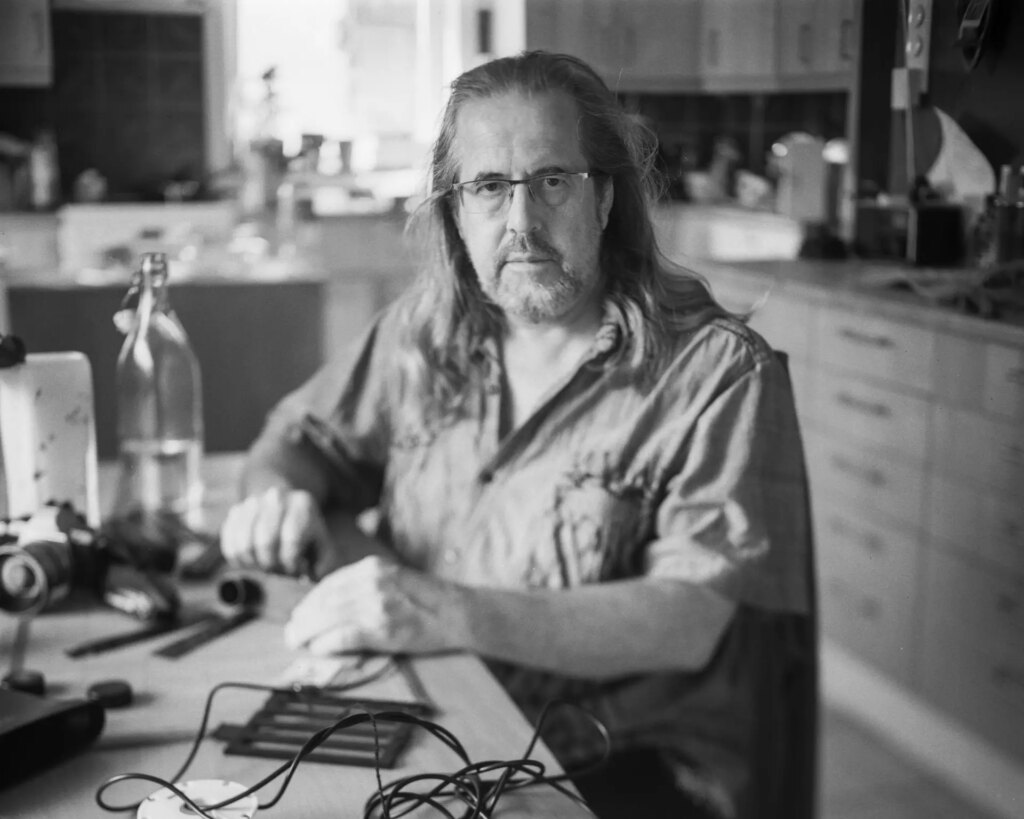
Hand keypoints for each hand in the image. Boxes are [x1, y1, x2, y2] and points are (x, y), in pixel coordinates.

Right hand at [219, 487, 329, 576]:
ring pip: (244, 545)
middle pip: (265, 542)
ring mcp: (252, 503)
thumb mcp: (321, 544)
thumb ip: (323, 563)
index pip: (292, 540)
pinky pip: (229, 544)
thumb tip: (311, 577)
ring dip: (253, 564)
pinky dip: (238, 560)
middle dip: (271, 565)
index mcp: (302, 505)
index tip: (293, 571)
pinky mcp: (235, 512)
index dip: (290, 563)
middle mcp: (276, 499)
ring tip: (264, 566)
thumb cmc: (305, 533)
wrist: (284, 504)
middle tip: (277, 571)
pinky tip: (251, 561)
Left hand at [283, 556, 469, 655]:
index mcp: (373, 567)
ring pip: (328, 618)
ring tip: (297, 642)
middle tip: (292, 633)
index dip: (310, 601)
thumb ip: (365, 585)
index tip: (300, 614)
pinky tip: (319, 649)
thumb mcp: (394, 579)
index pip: (330, 584)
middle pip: (324, 600)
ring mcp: (377, 604)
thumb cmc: (428, 600)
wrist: (460, 613)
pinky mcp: (383, 628)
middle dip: (303, 618)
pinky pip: (344, 636)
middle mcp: (372, 581)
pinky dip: (327, 644)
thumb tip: (331, 604)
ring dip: (308, 633)